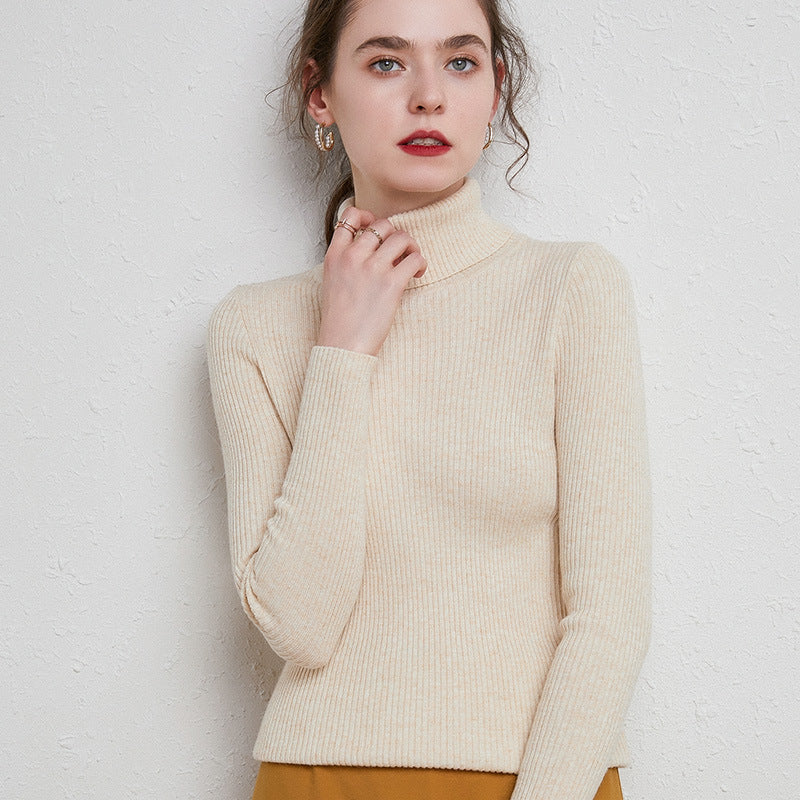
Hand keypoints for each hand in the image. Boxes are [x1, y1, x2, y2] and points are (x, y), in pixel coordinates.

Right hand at [316, 208, 426, 356]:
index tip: (377, 230)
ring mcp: (372, 269)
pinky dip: (421, 263)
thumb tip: (376, 249)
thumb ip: (347, 261)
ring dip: (412, 246)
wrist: (342, 346)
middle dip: (395, 235)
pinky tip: (418, 274)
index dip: (368, 216)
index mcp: (335, 255)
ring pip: (401, 237)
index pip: (350, 216)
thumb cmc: (339, 320)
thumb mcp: (332, 282)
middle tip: (399, 252)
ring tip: (412, 261)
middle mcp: (353, 257)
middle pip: (382, 224)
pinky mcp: (391, 284)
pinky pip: (415, 258)